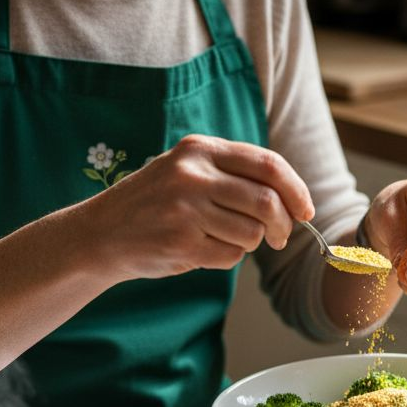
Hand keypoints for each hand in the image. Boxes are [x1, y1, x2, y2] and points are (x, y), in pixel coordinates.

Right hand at [81, 135, 313, 280]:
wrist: (100, 233)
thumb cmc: (156, 204)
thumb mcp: (188, 171)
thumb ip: (234, 175)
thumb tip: (294, 199)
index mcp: (199, 149)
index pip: (268, 164)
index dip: (297, 190)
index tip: (306, 210)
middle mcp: (192, 174)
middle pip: (267, 201)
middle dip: (284, 224)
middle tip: (280, 237)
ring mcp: (185, 209)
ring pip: (252, 232)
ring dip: (250, 243)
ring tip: (225, 239)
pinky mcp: (181, 242)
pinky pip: (231, 256)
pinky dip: (228, 258)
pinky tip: (203, 250)